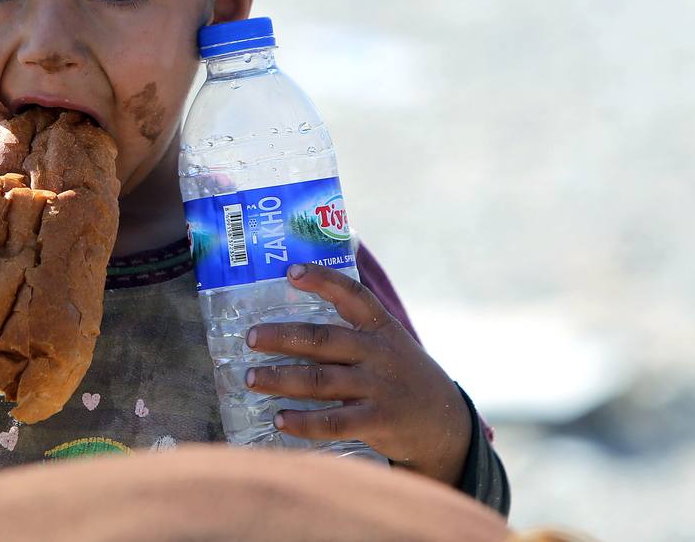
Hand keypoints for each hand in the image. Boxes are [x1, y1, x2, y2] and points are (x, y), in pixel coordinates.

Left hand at [244, 263, 471, 485]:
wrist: (444, 423)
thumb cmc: (399, 375)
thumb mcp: (387, 343)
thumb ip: (350, 331)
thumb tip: (290, 320)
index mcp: (380, 328)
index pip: (352, 294)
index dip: (323, 280)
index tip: (292, 271)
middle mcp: (378, 354)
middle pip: (323, 340)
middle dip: (282, 337)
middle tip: (250, 337)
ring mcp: (378, 388)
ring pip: (320, 381)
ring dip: (281, 379)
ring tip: (251, 378)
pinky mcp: (378, 421)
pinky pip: (334, 421)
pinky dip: (303, 421)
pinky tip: (279, 419)